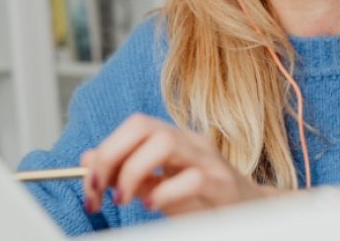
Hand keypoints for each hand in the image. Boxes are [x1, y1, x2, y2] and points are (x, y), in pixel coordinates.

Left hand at [80, 113, 278, 216]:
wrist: (251, 213)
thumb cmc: (203, 200)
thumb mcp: (158, 185)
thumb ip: (128, 173)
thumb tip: (88, 160)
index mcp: (173, 137)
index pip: (133, 126)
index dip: (105, 151)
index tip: (90, 184)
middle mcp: (190, 142)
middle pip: (143, 126)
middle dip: (112, 155)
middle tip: (100, 189)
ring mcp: (209, 160)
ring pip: (165, 143)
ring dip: (133, 171)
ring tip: (125, 198)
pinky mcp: (223, 185)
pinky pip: (192, 178)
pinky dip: (164, 192)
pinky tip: (153, 206)